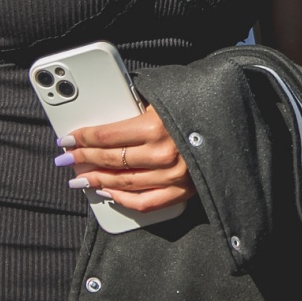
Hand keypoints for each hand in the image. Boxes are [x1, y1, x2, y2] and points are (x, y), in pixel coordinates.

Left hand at [57, 105, 195, 213]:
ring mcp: (174, 176)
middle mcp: (164, 154)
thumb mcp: (164, 98)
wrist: (234, 121)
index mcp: (157, 126)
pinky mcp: (184, 191)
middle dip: (84, 158)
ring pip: (123, 183)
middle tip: (67, 159)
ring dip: (97, 181)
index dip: (82, 138)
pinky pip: (145, 203)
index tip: (67, 139)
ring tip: (80, 178)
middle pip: (111, 160)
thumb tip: (102, 123)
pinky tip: (108, 193)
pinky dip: (123, 200)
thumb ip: (135, 109)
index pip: (107, 135)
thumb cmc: (196, 104)